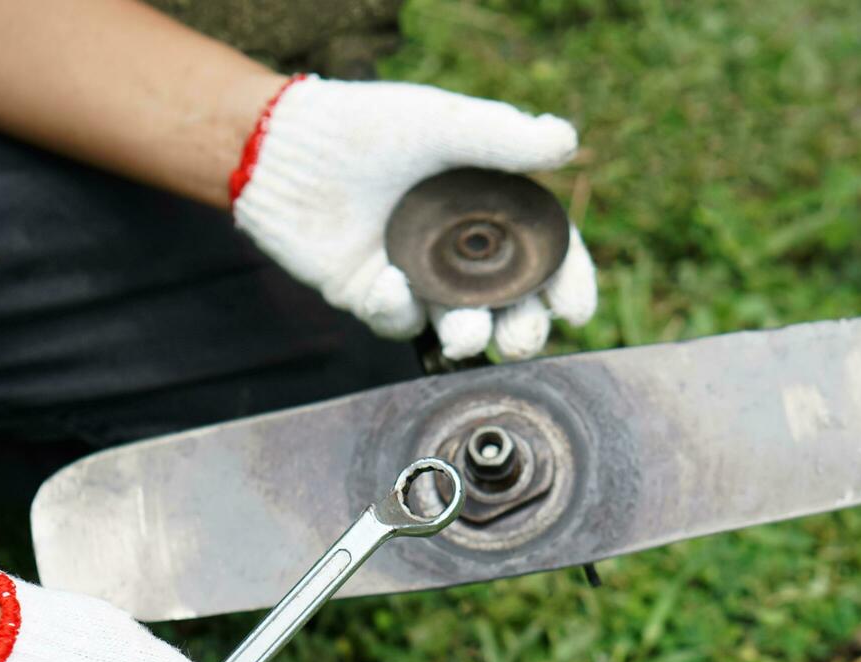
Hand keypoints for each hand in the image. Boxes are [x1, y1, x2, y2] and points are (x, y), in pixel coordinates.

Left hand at [232, 76, 597, 360]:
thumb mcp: (440, 123)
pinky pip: (396, 320)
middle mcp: (462, 250)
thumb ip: (502, 138)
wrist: (284, 146)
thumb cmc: (368, 126)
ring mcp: (419, 278)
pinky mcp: (374, 296)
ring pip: (458, 324)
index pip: (546, 253)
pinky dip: (399, 310)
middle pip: (511, 303)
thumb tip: (567, 142)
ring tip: (470, 334)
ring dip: (471, 336)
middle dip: (524, 328)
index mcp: (491, 208)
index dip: (566, 281)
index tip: (576, 309)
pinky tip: (391, 284)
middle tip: (524, 338)